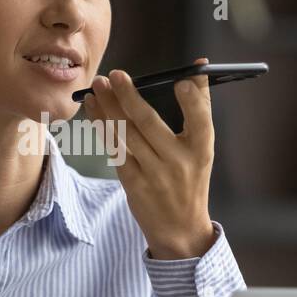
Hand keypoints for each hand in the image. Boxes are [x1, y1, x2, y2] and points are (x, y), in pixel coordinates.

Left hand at [83, 56, 217, 259]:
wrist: (180, 228)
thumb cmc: (191, 178)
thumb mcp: (202, 149)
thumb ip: (200, 107)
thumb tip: (198, 68)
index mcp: (202, 150)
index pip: (201, 121)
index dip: (193, 101)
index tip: (181, 80)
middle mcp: (178, 162)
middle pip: (149, 123)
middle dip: (129, 96)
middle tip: (115, 74)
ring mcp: (154, 175)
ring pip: (125, 134)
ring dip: (108, 107)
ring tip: (97, 86)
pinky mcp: (133, 184)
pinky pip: (115, 149)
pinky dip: (102, 126)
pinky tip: (94, 109)